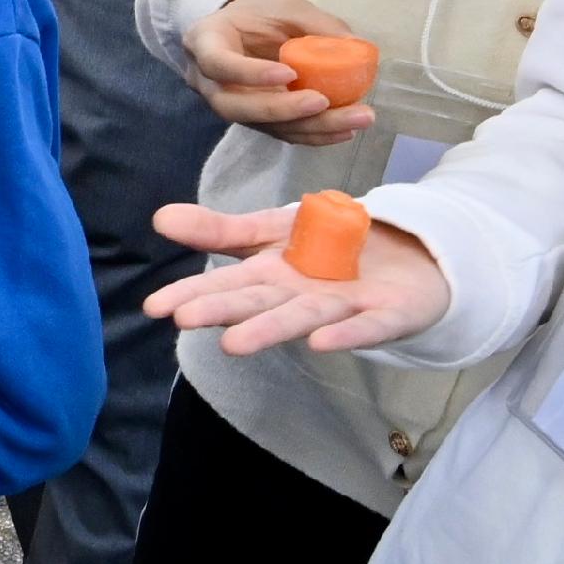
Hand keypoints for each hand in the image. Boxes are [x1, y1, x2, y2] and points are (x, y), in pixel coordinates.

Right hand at [145, 201, 452, 356]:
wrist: (408, 252)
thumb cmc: (330, 247)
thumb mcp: (272, 229)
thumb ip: (219, 230)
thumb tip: (159, 218)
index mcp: (272, 277)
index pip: (225, 284)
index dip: (192, 295)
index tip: (155, 307)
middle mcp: (300, 298)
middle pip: (259, 303)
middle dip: (223, 311)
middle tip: (184, 320)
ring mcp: (343, 309)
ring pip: (302, 318)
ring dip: (269, 330)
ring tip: (233, 344)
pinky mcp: (387, 316)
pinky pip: (366, 327)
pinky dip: (346, 335)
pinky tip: (321, 344)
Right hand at [185, 0, 376, 144]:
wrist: (243, 32)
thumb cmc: (257, 15)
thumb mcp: (283, 6)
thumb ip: (315, 23)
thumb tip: (356, 46)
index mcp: (205, 43)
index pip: (218, 64)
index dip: (250, 74)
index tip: (289, 74)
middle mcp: (210, 83)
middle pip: (238, 107)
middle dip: (284, 110)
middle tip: (324, 103)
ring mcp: (232, 106)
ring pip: (263, 126)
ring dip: (310, 127)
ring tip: (354, 120)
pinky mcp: (255, 121)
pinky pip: (281, 133)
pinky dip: (315, 134)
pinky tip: (346, 130)